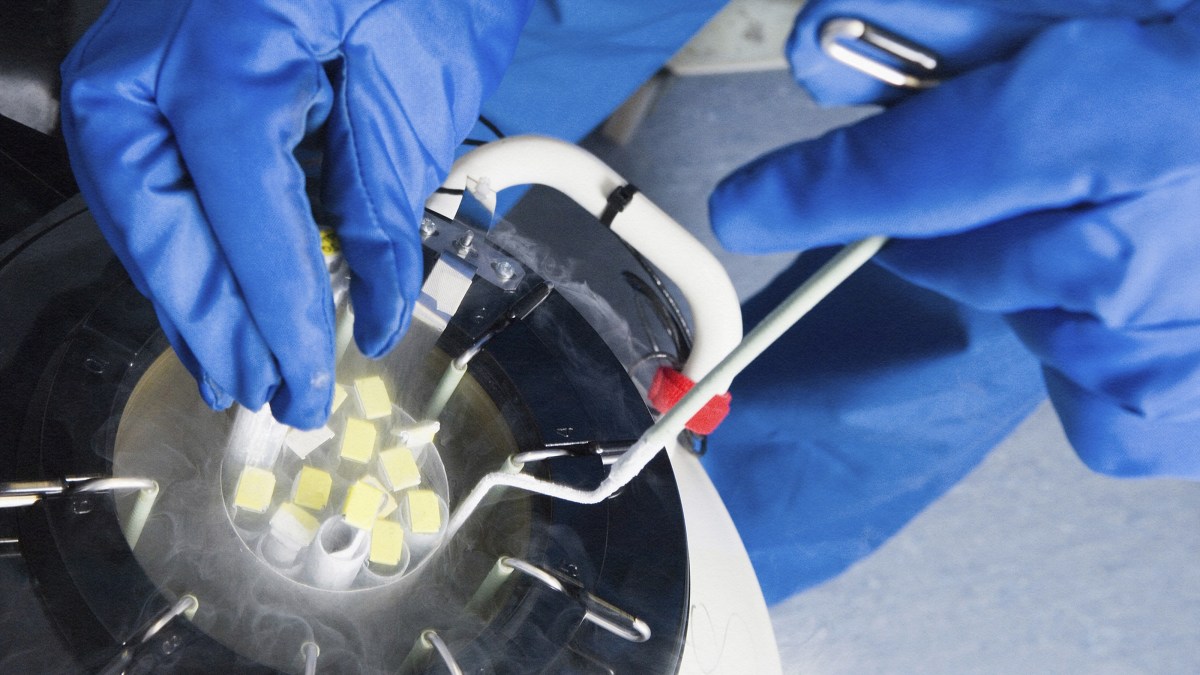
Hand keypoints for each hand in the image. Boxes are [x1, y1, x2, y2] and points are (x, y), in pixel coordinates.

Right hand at [61, 0, 529, 427]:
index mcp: (229, 40)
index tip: (303, 374)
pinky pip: (147, 174)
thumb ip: (384, 196)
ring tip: (234, 367)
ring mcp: (139, 52)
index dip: (273, 304)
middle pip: (157, 215)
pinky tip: (212, 295)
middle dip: (211, 318)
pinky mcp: (149, 66)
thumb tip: (372, 306)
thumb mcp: (418, 73)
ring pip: (137, 203)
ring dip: (187, 294)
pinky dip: (184, 243)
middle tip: (261, 394)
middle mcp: (157, 47)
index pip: (240, 207)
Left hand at [710, 0, 1199, 475]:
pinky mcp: (1185, 409)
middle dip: (954, 206)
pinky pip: (1089, 396)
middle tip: (1038, 157)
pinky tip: (1160, 288)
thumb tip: (830, 46)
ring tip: (1142, 206)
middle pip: (948, 249)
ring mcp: (1163, 343)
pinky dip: (1096, 348)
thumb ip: (962, 14)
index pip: (901, 173)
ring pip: (1017, 311)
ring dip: (1041, 264)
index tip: (755, 207)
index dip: (812, 187)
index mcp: (1105, 125)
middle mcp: (1126, 250)